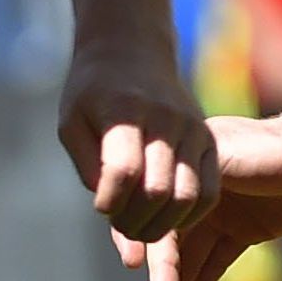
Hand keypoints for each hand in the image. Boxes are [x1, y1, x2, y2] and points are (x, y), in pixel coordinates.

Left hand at [57, 45, 212, 246]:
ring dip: (161, 226)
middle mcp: (165, 118)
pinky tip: (167, 220)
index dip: (109, 202)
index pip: (123, 171)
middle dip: (133, 222)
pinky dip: (189, 217)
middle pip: (156, 190)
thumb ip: (88, 165)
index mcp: (126, 110)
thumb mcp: (72, 122)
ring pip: (186, 196)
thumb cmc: (93, 93)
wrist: (132, 51)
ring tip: (140, 228)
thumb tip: (111, 209)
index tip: (100, 207)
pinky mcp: (209, 141)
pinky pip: (208, 192)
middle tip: (120, 225)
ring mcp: (192, 129)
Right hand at [120, 109, 281, 280]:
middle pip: (170, 241)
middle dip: (161, 280)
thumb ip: (182, 179)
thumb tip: (142, 193)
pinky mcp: (246, 230)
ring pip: (191, 257)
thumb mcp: (220, 159)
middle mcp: (196, 192)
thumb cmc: (271, 149)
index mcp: (183, 168)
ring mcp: (222, 213)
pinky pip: (217, 261)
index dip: (140, 240)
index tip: (134, 269)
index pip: (152, 210)